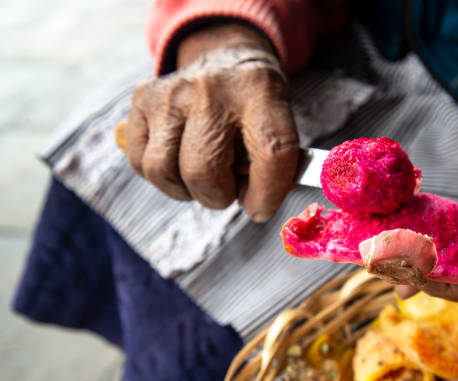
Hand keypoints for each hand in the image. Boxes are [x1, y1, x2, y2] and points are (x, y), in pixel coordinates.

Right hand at [124, 24, 299, 221]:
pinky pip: (139, 161)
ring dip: (184, 190)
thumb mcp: (279, 121)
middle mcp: (212, 90)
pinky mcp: (142, 99)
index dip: (268, 193)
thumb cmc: (253, 103)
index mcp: (259, 93)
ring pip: (162, 170)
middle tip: (226, 191)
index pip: (270, 153)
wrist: (223, 56)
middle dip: (217, 196)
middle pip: (203, 171)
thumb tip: (254, 206)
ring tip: (202, 178)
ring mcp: (171, 93)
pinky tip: (179, 162)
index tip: (261, 208)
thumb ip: (274, 164)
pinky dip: (161, 175)